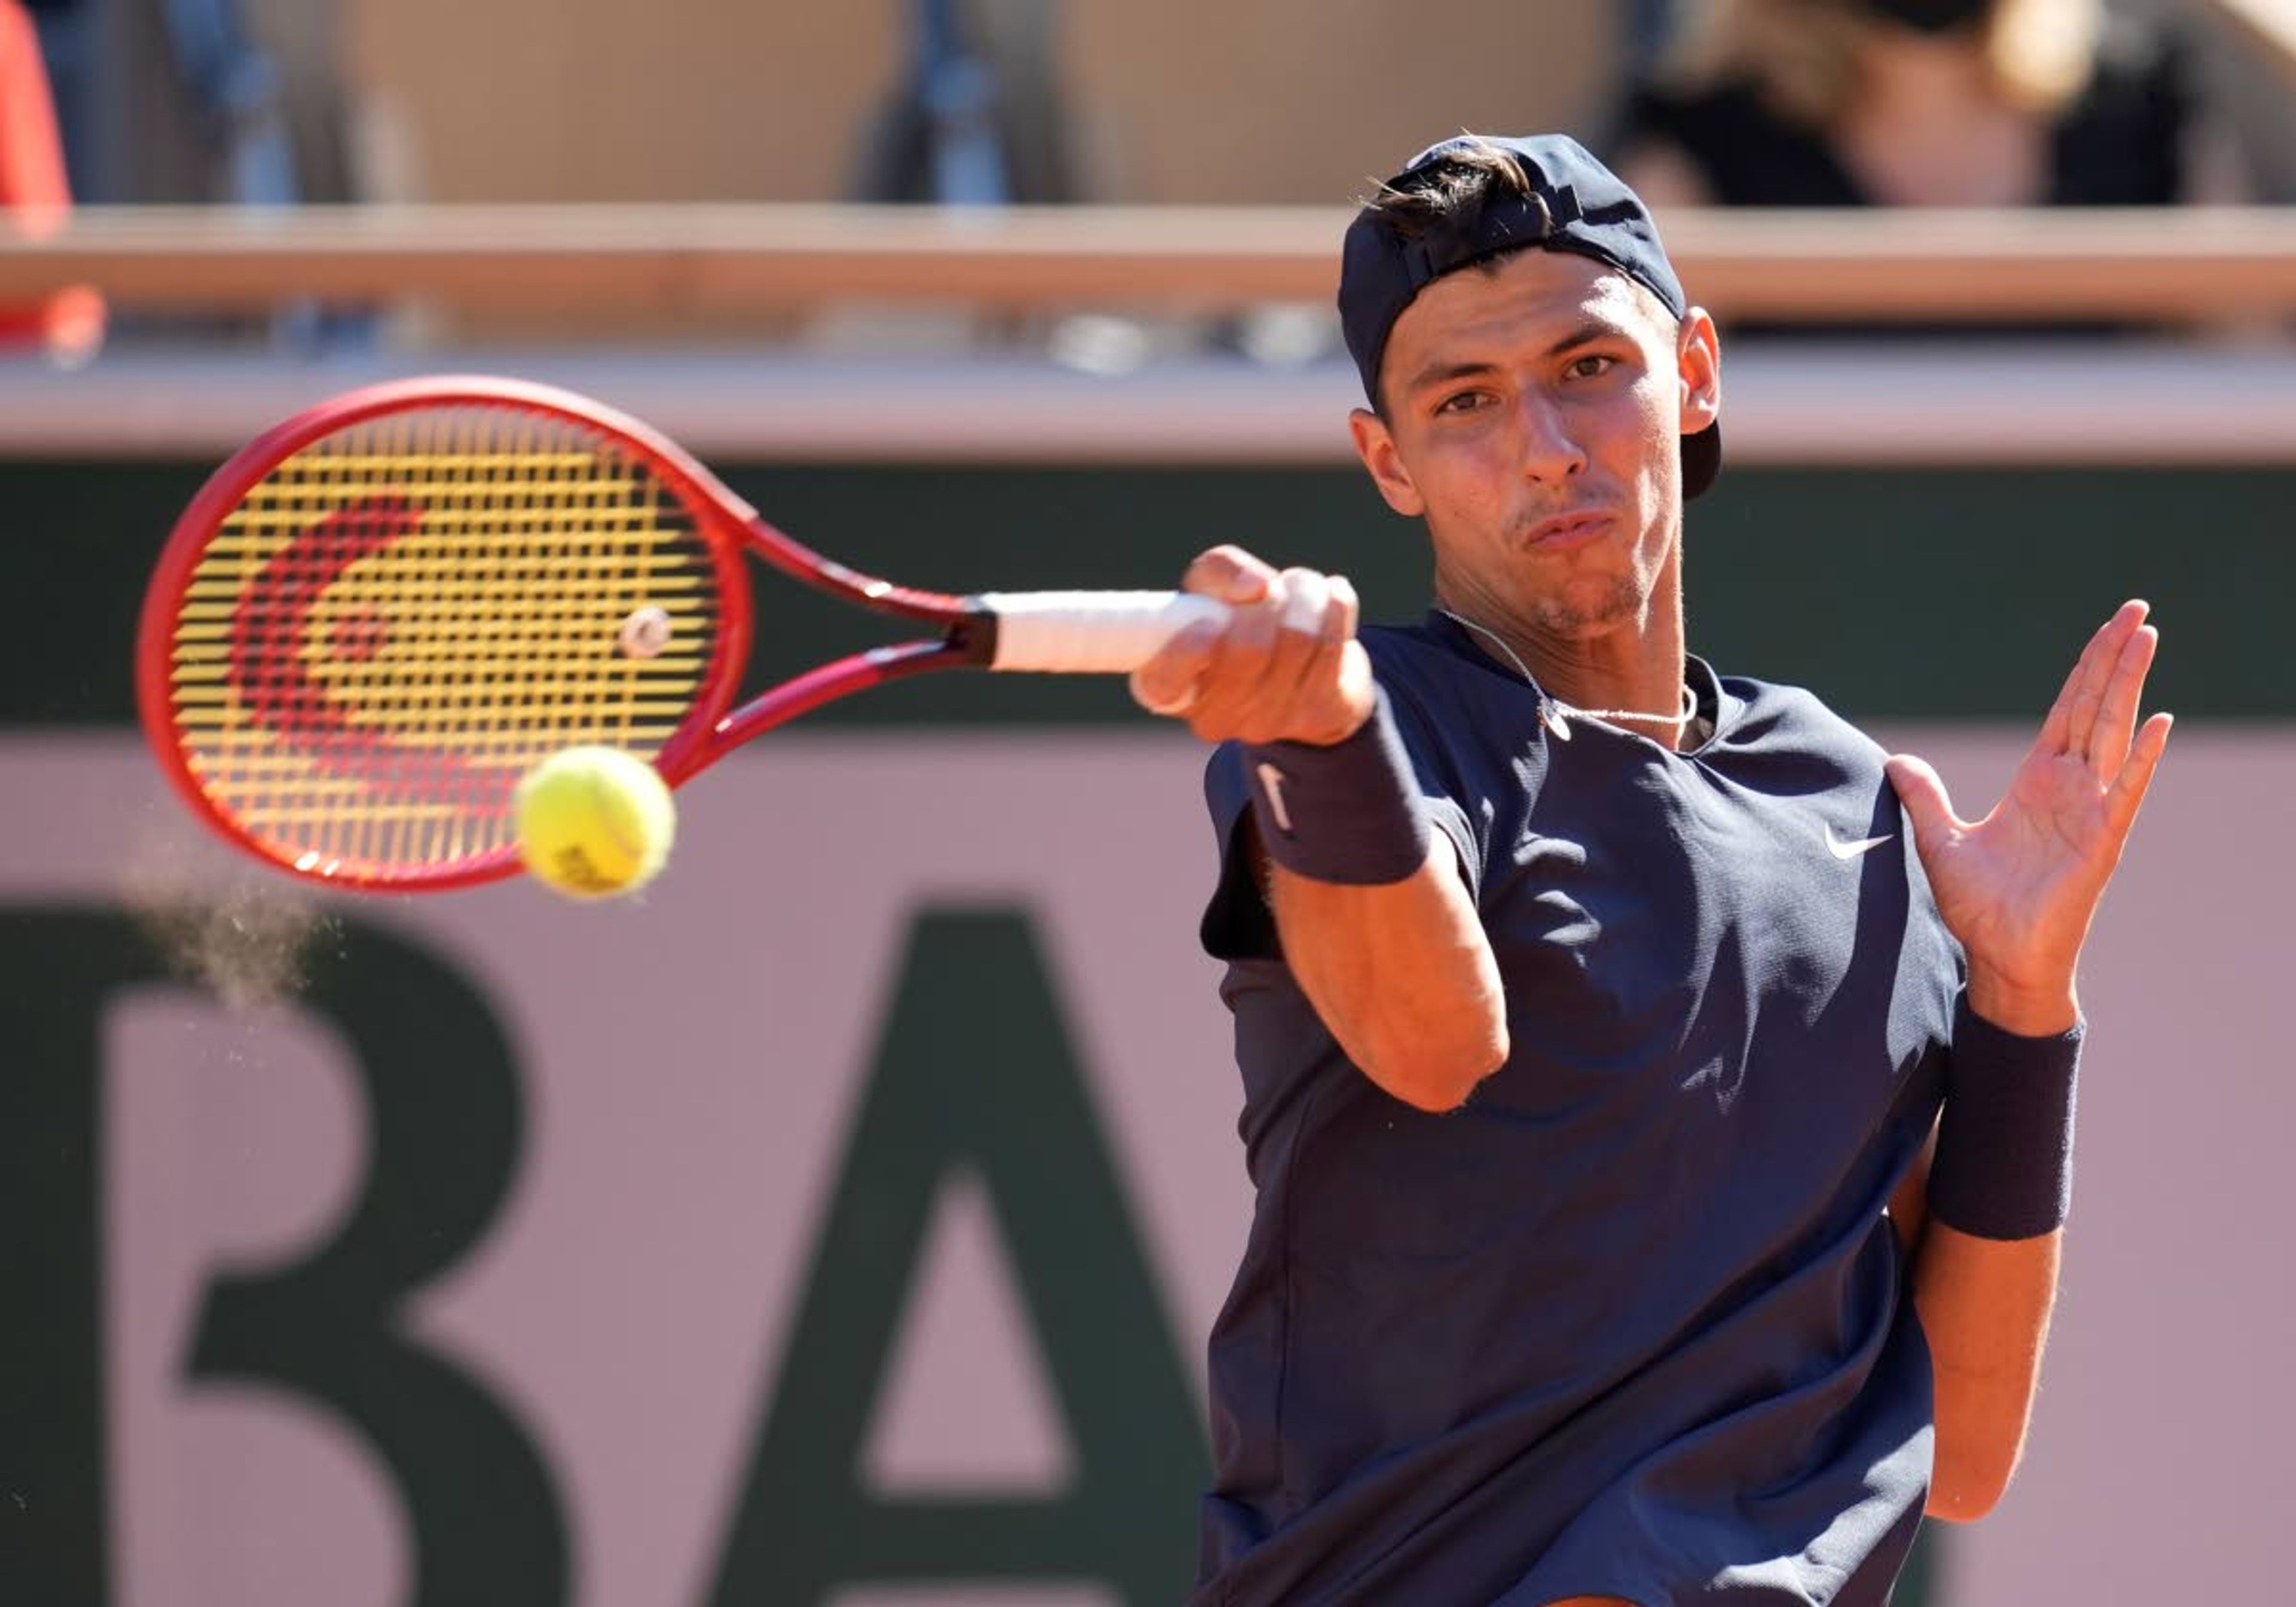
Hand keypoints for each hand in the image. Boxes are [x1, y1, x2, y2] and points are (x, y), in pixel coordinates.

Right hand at [1128, 545, 1375, 746]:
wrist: (1304, 671)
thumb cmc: (1240, 622)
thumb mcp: (1211, 590)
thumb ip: (1218, 572)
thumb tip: (1257, 588)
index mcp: (1172, 688)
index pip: (1165, 683)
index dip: (1187, 652)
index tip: (1207, 623)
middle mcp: (1215, 717)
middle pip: (1249, 648)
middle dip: (1269, 600)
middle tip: (1272, 588)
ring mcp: (1268, 723)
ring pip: (1298, 640)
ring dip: (1305, 594)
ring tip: (1302, 588)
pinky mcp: (1318, 716)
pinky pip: (1334, 643)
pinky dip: (1336, 605)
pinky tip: (1329, 600)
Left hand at [1884, 601, 2171, 1033]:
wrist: (1999, 957)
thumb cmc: (1980, 906)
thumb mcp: (1939, 840)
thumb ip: (1924, 796)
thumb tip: (1896, 761)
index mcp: (2039, 782)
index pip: (2067, 710)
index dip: (2086, 669)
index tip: (2108, 629)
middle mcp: (2071, 788)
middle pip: (2095, 707)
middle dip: (2114, 659)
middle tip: (2137, 610)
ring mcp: (2091, 811)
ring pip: (2115, 734)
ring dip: (2130, 686)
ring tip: (2147, 638)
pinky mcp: (2102, 842)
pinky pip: (2127, 792)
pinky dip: (2143, 758)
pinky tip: (2159, 722)